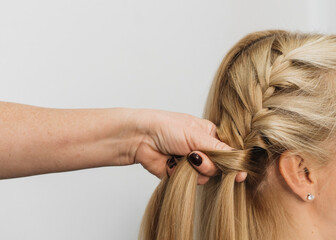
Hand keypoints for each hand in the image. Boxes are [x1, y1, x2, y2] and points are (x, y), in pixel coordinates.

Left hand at [130, 109, 246, 184]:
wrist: (141, 138)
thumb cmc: (167, 127)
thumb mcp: (196, 134)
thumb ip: (220, 149)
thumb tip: (241, 161)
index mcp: (210, 135)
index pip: (230, 151)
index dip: (234, 162)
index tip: (239, 172)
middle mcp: (203, 149)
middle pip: (221, 166)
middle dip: (210, 164)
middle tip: (196, 155)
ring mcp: (193, 163)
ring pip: (208, 176)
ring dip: (197, 169)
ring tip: (183, 156)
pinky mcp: (182, 174)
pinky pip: (193, 182)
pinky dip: (185, 175)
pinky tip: (174, 163)